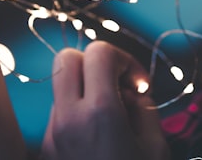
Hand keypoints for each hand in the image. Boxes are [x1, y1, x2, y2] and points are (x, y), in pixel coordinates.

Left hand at [42, 41, 169, 159]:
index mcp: (99, 114)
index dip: (124, 59)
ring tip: (112, 122)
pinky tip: (98, 139)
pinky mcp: (45, 150)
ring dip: (86, 90)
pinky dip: (79, 114)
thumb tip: (133, 92)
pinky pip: (59, 114)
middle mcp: (67, 120)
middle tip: (119, 88)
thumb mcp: (156, 147)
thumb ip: (145, 108)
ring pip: (62, 86)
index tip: (138, 85)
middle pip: (67, 57)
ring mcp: (51, 135)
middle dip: (95, 63)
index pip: (98, 52)